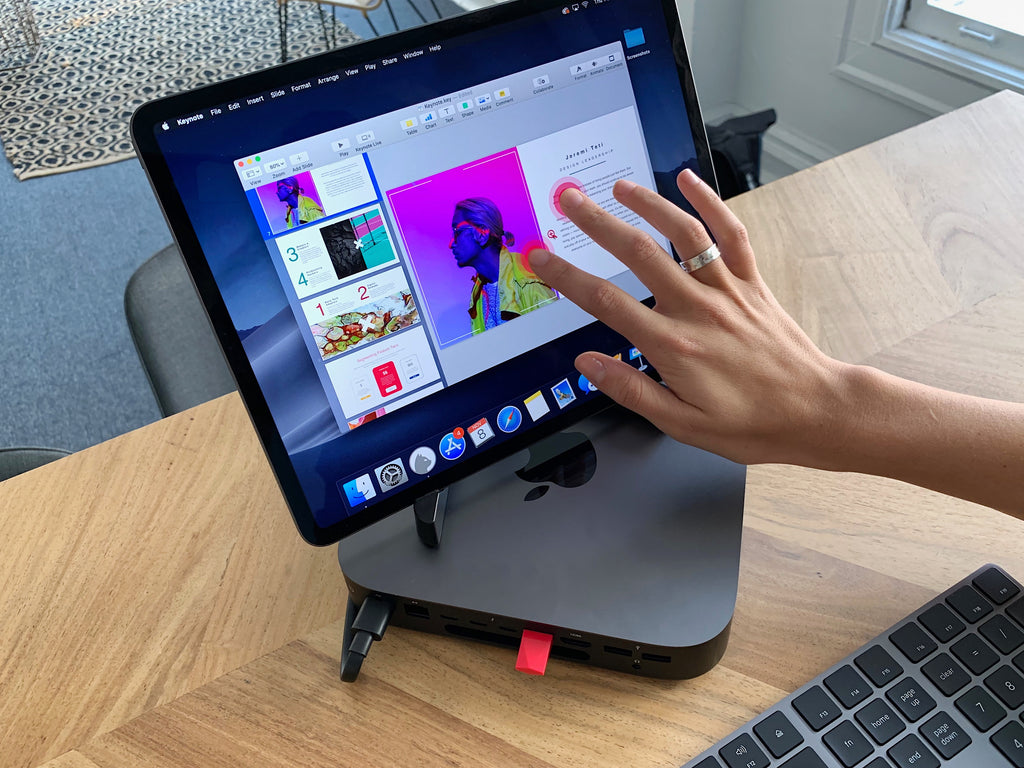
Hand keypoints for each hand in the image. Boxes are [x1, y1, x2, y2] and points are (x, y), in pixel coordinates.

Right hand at [529, 170, 850, 466]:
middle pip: (637, 252)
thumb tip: (588, 363)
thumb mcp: (681, 424)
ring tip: (617, 187)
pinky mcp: (751, 284)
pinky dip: (709, 202)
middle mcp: (697, 308)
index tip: (542, 258)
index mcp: (672, 345)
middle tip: (568, 200)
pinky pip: (730, 234)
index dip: (567, 276)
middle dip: (596, 222)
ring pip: (681, 233)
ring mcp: (726, 290)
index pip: (606, 301)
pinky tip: (687, 179)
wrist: (815, 412)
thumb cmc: (752, 424)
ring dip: (646, 203)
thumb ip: (630, 389)